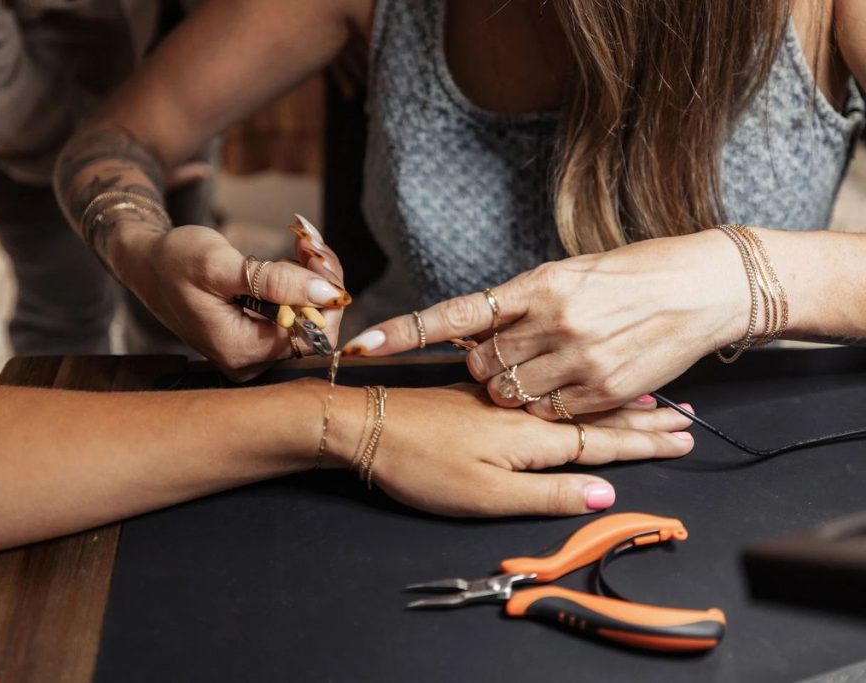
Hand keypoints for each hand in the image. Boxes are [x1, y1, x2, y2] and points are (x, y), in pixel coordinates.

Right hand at [122, 217, 349, 380]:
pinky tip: (294, 257)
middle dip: (321, 281)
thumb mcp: (221, 265)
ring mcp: (253, 352)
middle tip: (308, 241)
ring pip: (309, 319)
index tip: (316, 253)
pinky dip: (301, 283)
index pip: (312, 336)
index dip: (325, 295)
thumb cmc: (174, 262)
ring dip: (313, 277)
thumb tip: (327, 293)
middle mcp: (249, 361)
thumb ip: (276, 282)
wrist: (148, 264)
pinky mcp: (255, 338)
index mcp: (239, 350)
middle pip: (314, 329)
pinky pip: (295, 314)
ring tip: (300, 242)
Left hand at [326, 383, 694, 515]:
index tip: (684, 438)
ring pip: (572, 399)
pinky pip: (545, 390)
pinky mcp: (481, 396)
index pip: (602, 442)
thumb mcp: (486, 493)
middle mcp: (525, 411)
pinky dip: (573, 392)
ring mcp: (503, 400)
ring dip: (616, 402)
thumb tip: (604, 497)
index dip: (644, 444)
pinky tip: (577, 389)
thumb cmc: (422, 464)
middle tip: (684, 419)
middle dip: (642, 421)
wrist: (364, 424)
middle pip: (596, 416)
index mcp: (532, 437)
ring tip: (652, 402)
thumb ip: (547, 492)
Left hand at [342, 230, 746, 418]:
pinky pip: (551, 412)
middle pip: (481, 363)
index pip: (456, 312)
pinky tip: (571, 384)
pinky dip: (549, 405)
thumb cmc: (633, 274)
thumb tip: (480, 326)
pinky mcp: (603, 389)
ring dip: (514, 388)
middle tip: (510, 357)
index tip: (365, 346)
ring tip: (545, 369)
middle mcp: (553, 321)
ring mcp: (579, 358)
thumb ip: (523, 303)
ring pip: (512, 392)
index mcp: (537, 285)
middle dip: (484, 366)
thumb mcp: (571, 273)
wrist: (703, 287)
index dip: (406, 331)